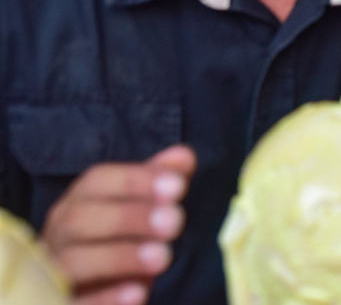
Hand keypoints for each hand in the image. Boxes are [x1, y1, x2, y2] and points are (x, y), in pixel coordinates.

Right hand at [41, 145, 196, 304]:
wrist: (89, 291)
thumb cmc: (114, 243)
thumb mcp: (139, 212)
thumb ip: (158, 184)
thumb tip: (184, 156)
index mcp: (78, 203)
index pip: (97, 182)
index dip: (136, 181)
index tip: (177, 185)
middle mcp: (59, 234)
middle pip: (81, 219)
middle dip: (130, 217)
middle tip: (175, 221)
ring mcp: (50, 273)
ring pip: (74, 262)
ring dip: (121, 256)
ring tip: (163, 256)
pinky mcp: (59, 304)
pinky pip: (74, 303)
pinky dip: (105, 299)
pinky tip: (139, 294)